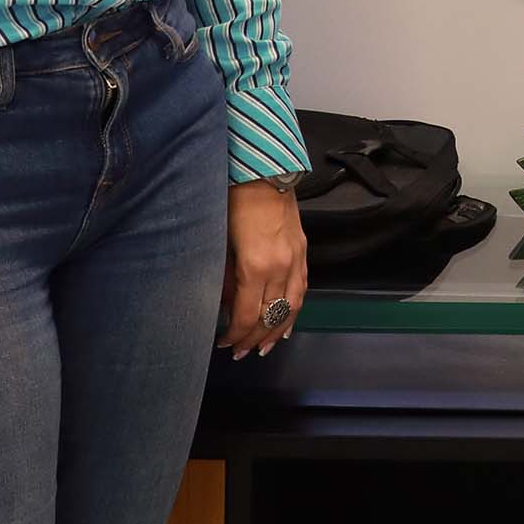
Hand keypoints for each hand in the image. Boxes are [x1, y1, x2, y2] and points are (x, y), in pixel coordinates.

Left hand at [219, 181, 307, 360]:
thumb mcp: (221, 243)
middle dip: (253, 338)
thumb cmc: (235, 201)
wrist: (264, 171)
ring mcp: (295, 260)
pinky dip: (294, 310)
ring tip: (264, 347)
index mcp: (255, 266)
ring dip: (277, 331)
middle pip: (269, 317)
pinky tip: (287, 322)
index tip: (224, 342)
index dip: (235, 334)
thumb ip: (224, 278)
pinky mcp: (302, 251)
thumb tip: (223, 304)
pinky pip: (302, 290)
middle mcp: (280, 267)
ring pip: (290, 308)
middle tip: (239, 352)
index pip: (247, 315)